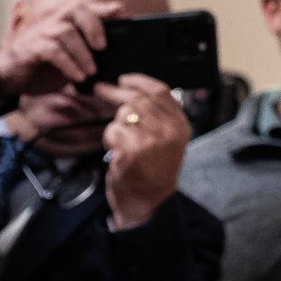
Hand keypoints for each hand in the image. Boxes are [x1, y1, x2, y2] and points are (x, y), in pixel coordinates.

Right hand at [0, 0, 120, 99]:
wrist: (10, 76)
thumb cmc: (42, 65)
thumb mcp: (69, 57)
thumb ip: (87, 51)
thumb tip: (111, 53)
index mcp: (64, 21)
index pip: (86, 8)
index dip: (104, 8)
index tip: (121, 11)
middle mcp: (53, 21)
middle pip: (76, 9)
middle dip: (93, 25)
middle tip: (103, 47)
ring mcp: (40, 33)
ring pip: (65, 32)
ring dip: (82, 53)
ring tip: (92, 71)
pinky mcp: (30, 48)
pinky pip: (53, 51)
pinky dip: (68, 64)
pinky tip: (78, 77)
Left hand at [98, 77, 189, 227]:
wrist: (148, 202)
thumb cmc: (152, 171)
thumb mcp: (167, 140)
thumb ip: (158, 116)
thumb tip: (131, 89)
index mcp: (180, 125)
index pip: (161, 91)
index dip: (139, 81)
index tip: (124, 78)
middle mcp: (169, 131)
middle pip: (138, 99)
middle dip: (115, 94)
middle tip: (100, 89)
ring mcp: (151, 140)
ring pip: (123, 115)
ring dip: (115, 125)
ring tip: (120, 140)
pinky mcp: (132, 150)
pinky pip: (113, 132)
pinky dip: (109, 140)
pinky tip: (116, 151)